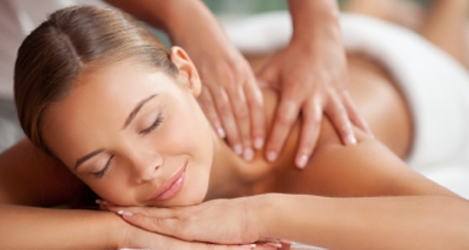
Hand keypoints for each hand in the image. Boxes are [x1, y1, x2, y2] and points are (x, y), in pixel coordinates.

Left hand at [101, 197, 287, 248]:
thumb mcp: (219, 228)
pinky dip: (141, 218)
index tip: (121, 201)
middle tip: (100, 198)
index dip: (139, 205)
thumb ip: (204, 230)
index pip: (159, 209)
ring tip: (102, 203)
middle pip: (148, 207)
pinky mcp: (189, 226)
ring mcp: (185, 218)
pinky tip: (124, 214)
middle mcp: (183, 213)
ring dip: (125, 208)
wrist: (256, 215)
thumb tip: (199, 234)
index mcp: (188, 214)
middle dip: (123, 203)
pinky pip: (160, 222)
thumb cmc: (242, 223)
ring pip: (148, 212)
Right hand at [185, 40, 265, 160]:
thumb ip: (243, 86)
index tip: (261, 145)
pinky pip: (207, 104)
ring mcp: (215, 80)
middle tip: (250, 156)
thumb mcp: (236, 63)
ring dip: (233, 134)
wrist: (194, 26)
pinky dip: (214, 121)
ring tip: (238, 151)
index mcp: (244, 74)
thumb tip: (249, 111)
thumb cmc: (218, 49)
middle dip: (247, 136)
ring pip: (227, 112)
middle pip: (243, 112)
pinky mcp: (198, 80)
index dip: (259, 126)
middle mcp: (232, 78)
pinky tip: (219, 136)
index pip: (256, 105)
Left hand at [257, 33, 370, 168]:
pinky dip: (361, 125)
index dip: (275, 138)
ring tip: (349, 149)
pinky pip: (353, 111)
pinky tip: (369, 140)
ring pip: (338, 116)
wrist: (318, 37)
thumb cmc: (289, 57)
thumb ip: (257, 90)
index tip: (268, 157)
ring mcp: (331, 93)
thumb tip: (238, 110)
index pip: (283, 118)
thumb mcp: (270, 71)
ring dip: (343, 132)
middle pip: (310, 122)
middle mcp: (314, 93)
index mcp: (294, 90)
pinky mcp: (343, 93)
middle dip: (305, 145)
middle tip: (300, 165)